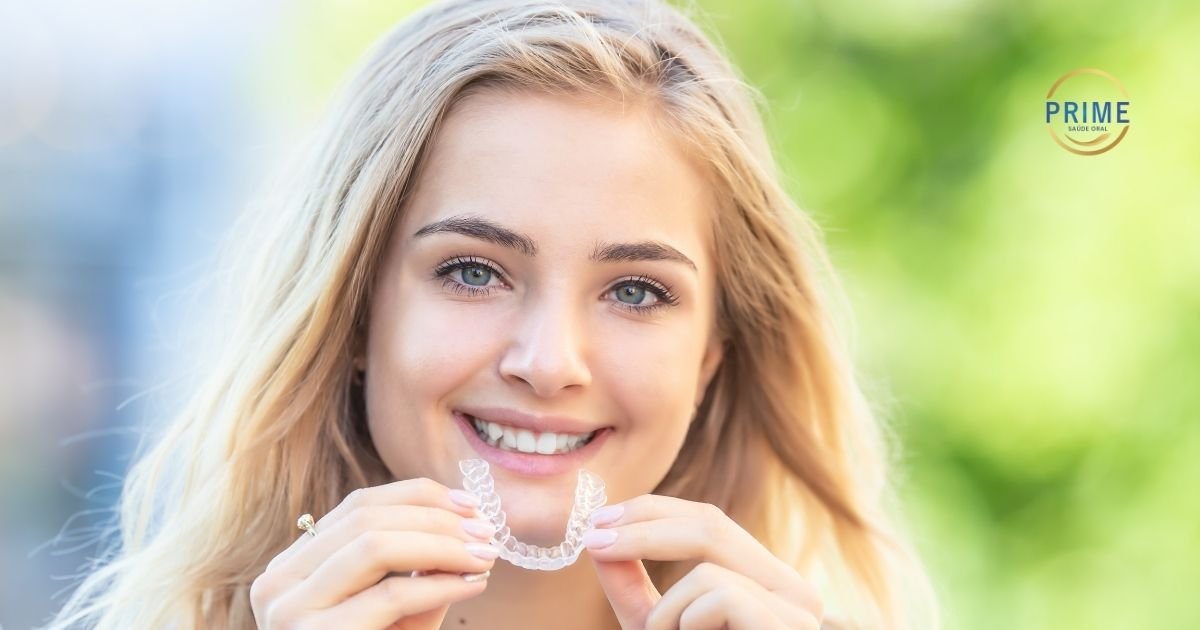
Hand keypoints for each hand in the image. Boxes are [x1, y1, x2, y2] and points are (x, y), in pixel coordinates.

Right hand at [250, 478, 498, 629]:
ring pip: (376, 545)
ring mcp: (289, 611)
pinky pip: (390, 594)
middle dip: (438, 519)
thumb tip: (465, 522)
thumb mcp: (392, 614)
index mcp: (292, 567)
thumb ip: (416, 569)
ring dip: (443, 544)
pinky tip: (472, 584)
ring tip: (484, 555)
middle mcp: (278, 582)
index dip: (419, 496)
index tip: (471, 505)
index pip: (359, 505)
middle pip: (367, 519)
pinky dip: (440, 583)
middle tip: (487, 532)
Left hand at [584, 494, 822, 629]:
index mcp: (764, 583)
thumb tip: (599, 537)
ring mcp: (798, 610)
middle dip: (643, 527)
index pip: (710, 521)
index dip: (652, 512)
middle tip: (594, 539)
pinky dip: (686, 622)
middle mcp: (791, 590)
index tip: (599, 519)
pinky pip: (720, 595)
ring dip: (666, 611)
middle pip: (711, 523)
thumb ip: (631, 588)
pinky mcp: (790, 628)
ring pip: (708, 567)